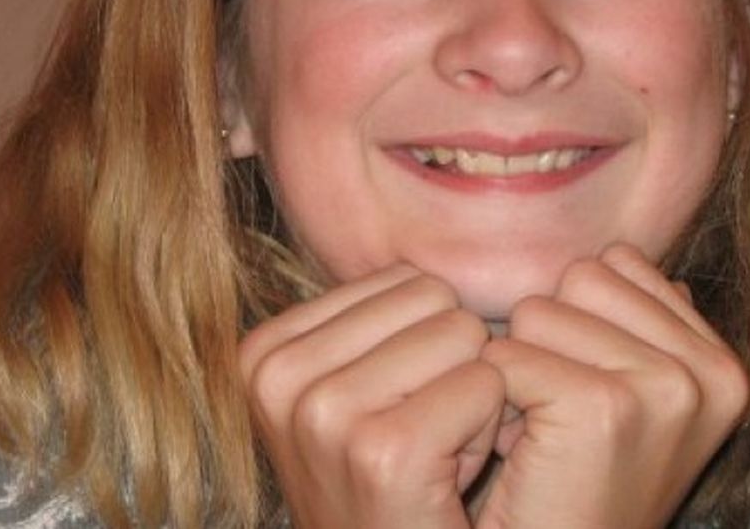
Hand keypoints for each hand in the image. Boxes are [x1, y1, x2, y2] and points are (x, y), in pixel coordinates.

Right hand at [239, 264, 505, 528]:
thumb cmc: (387, 493)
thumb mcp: (350, 395)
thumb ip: (372, 321)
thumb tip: (435, 257)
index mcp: (264, 351)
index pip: (404, 280)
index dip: (422, 347)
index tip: (396, 413)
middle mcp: (277, 373)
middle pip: (433, 298)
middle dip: (448, 367)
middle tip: (422, 440)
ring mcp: (322, 413)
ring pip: (462, 334)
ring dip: (468, 398)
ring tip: (433, 457)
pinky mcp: (379, 450)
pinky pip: (485, 384)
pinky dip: (486, 430)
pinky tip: (449, 481)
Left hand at [476, 244, 748, 528]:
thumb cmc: (579, 487)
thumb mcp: (628, 399)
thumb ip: (638, 326)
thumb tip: (622, 255)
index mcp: (720, 363)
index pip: (615, 263)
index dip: (576, 325)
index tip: (585, 398)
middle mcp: (710, 373)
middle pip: (577, 278)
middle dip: (548, 342)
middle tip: (558, 420)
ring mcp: (665, 390)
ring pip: (537, 312)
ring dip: (519, 370)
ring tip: (543, 437)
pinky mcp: (606, 409)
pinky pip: (507, 357)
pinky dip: (495, 402)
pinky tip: (522, 456)